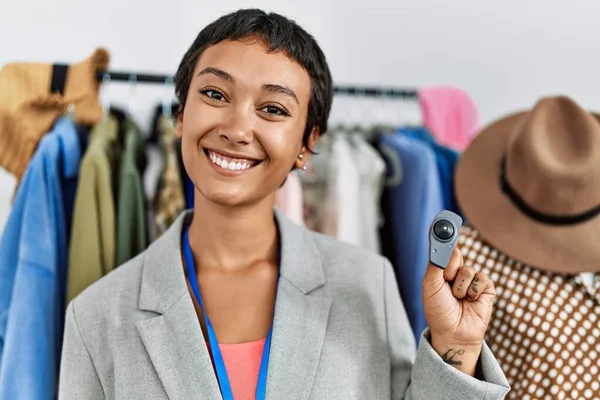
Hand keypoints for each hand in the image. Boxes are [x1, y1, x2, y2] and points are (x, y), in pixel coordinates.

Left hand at [422, 247, 495, 375]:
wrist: (453, 334)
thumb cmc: (438, 311)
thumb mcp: (430, 286)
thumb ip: (435, 264)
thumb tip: (443, 245)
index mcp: (440, 270)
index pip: (443, 248)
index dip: (443, 235)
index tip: (443, 221)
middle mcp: (456, 272)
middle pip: (456, 253)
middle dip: (450, 267)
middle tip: (447, 279)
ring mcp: (471, 279)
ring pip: (468, 269)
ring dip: (460, 286)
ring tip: (457, 299)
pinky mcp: (486, 288)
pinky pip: (481, 279)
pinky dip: (472, 291)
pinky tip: (469, 301)